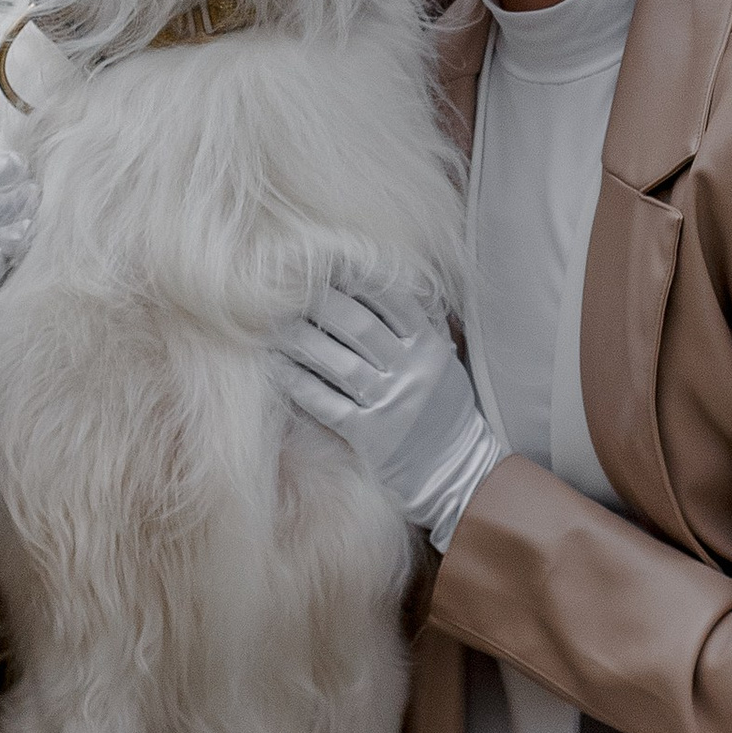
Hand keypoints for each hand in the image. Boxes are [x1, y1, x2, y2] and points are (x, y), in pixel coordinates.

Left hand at [274, 281, 500, 549]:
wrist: (458, 469)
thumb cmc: (444, 409)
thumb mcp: (443, 361)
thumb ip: (422, 325)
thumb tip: (395, 282)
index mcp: (430, 347)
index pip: (391, 300)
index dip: (356, 278)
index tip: (326, 262)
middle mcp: (412, 370)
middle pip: (358, 326)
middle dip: (319, 302)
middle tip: (287, 286)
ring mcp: (390, 404)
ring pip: (337, 363)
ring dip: (301, 340)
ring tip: (273, 324)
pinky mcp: (369, 435)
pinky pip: (326, 403)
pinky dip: (299, 383)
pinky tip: (279, 368)